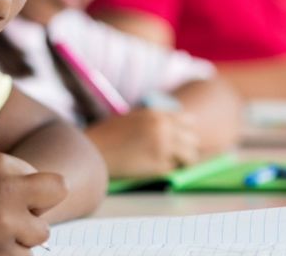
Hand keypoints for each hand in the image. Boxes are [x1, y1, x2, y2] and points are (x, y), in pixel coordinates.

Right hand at [0, 151, 64, 254]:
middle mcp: (6, 188)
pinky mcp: (1, 254)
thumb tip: (55, 192)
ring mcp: (5, 222)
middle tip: (14, 219)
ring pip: (39, 234)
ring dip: (18, 239)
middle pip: (56, 193)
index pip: (44, 178)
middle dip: (40, 208)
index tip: (10, 201)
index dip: (29, 192)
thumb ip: (8, 178)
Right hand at [85, 109, 199, 177]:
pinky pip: (174, 170)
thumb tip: (175, 132)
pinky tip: (150, 169)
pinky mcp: (159, 165)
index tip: (179, 140)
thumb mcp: (133, 119)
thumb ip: (154, 122)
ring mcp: (163, 147)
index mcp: (157, 114)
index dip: (185, 133)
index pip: (188, 121)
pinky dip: (167, 171)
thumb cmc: (108, 136)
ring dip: (181, 162)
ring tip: (165, 164)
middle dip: (186, 149)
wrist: (91, 150)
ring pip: (190, 157)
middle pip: (193, 140)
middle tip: (174, 156)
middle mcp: (164, 128)